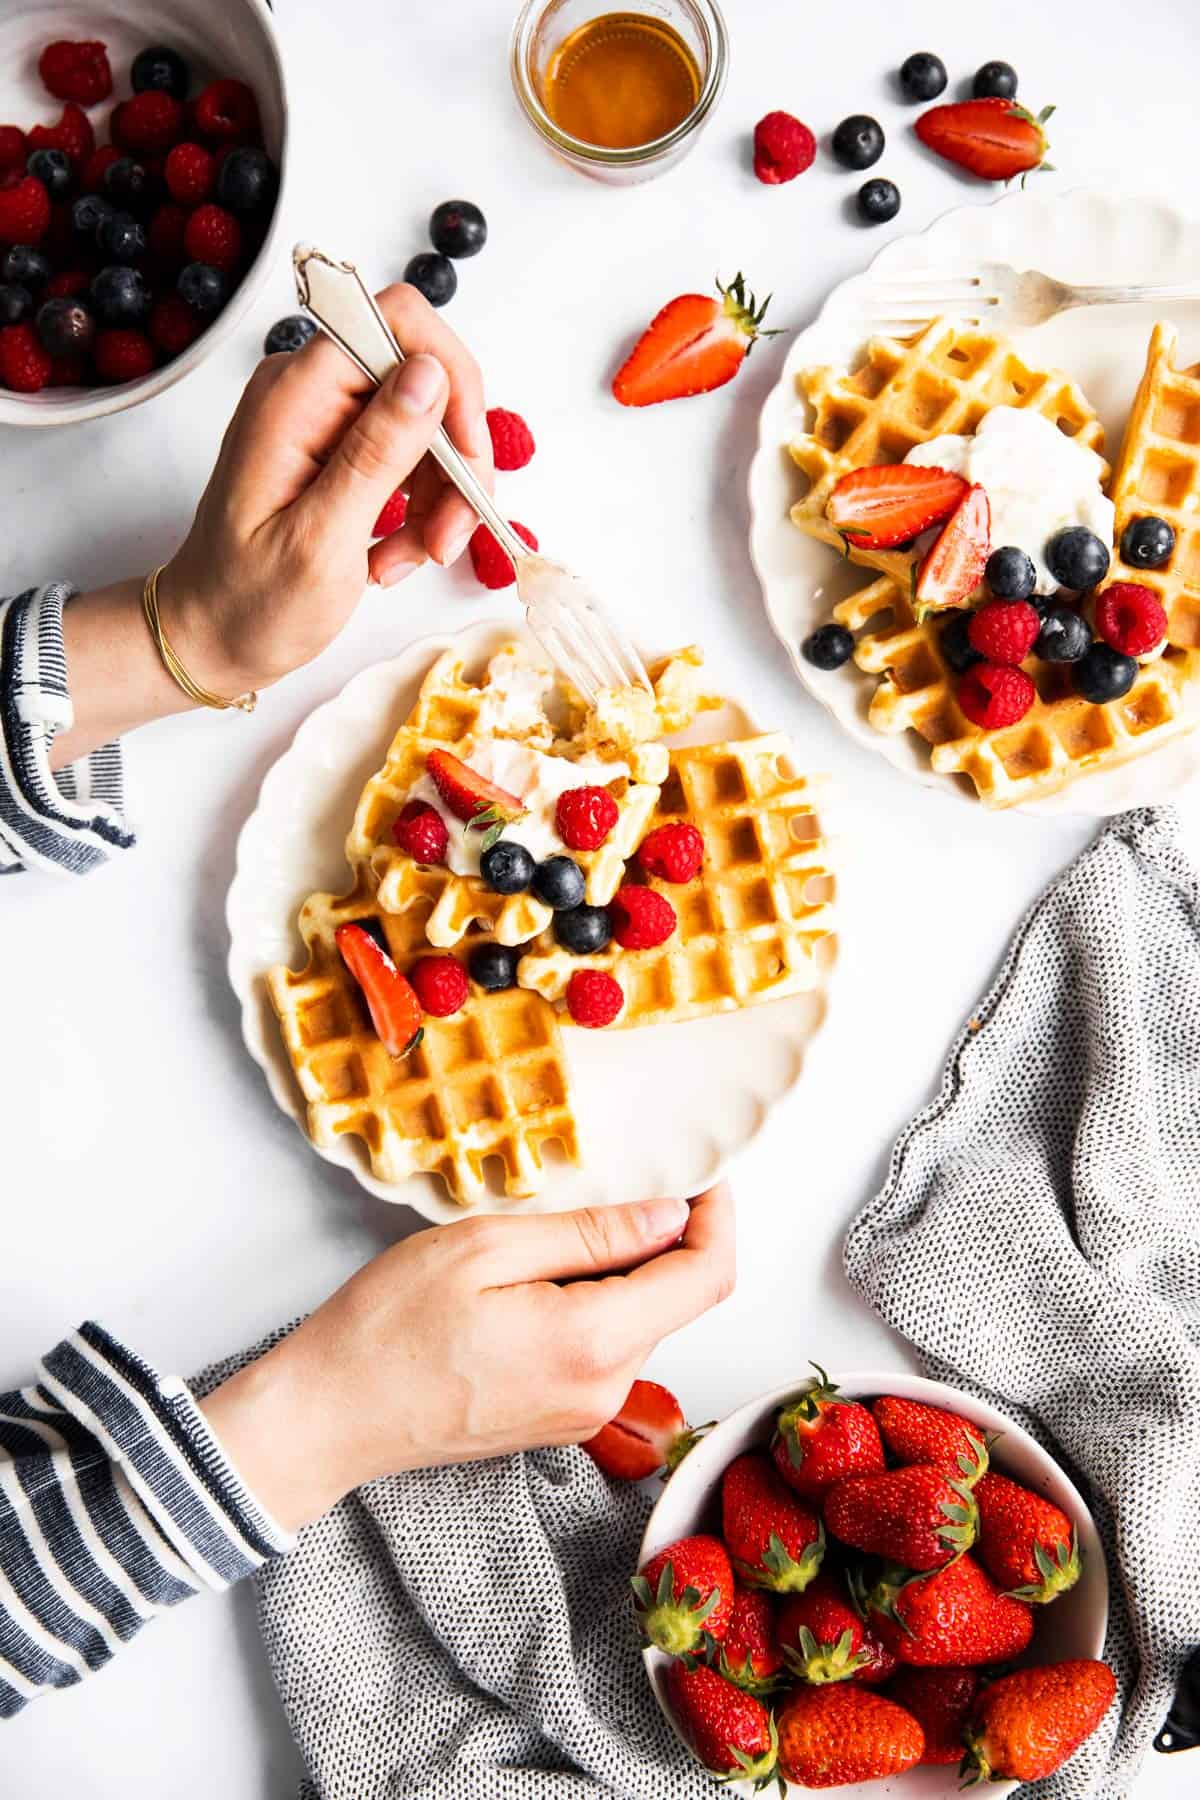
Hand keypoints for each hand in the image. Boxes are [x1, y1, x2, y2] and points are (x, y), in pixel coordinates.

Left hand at [51, 284, 491, 767]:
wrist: (209, 639)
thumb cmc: (249, 603)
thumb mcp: (322, 539)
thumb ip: (377, 452)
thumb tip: (431, 372)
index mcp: (294, 396)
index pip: (399, 323)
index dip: (452, 382)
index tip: (470, 460)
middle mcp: (309, 392)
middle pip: (424, 381)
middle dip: (453, 461)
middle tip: (449, 538)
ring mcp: (324, 422)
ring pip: (425, 428)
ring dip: (439, 500)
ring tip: (412, 559)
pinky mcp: (337, 453)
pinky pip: (408, 461)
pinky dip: (418, 512)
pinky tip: (393, 556)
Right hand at [199, 1185, 734, 1532]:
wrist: (329, 1417)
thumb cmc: (387, 1328)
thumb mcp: (485, 1248)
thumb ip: (590, 1234)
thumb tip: (669, 1214)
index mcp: (593, 1342)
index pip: (706, 1276)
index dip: (718, 1216)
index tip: (704, 1173)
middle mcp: (604, 1388)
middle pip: (675, 1297)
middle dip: (658, 1236)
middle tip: (604, 1185)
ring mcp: (584, 1412)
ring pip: (638, 1319)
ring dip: (616, 1268)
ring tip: (540, 1239)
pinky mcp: (561, 1418)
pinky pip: (603, 1346)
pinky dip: (590, 1301)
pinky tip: (528, 1281)